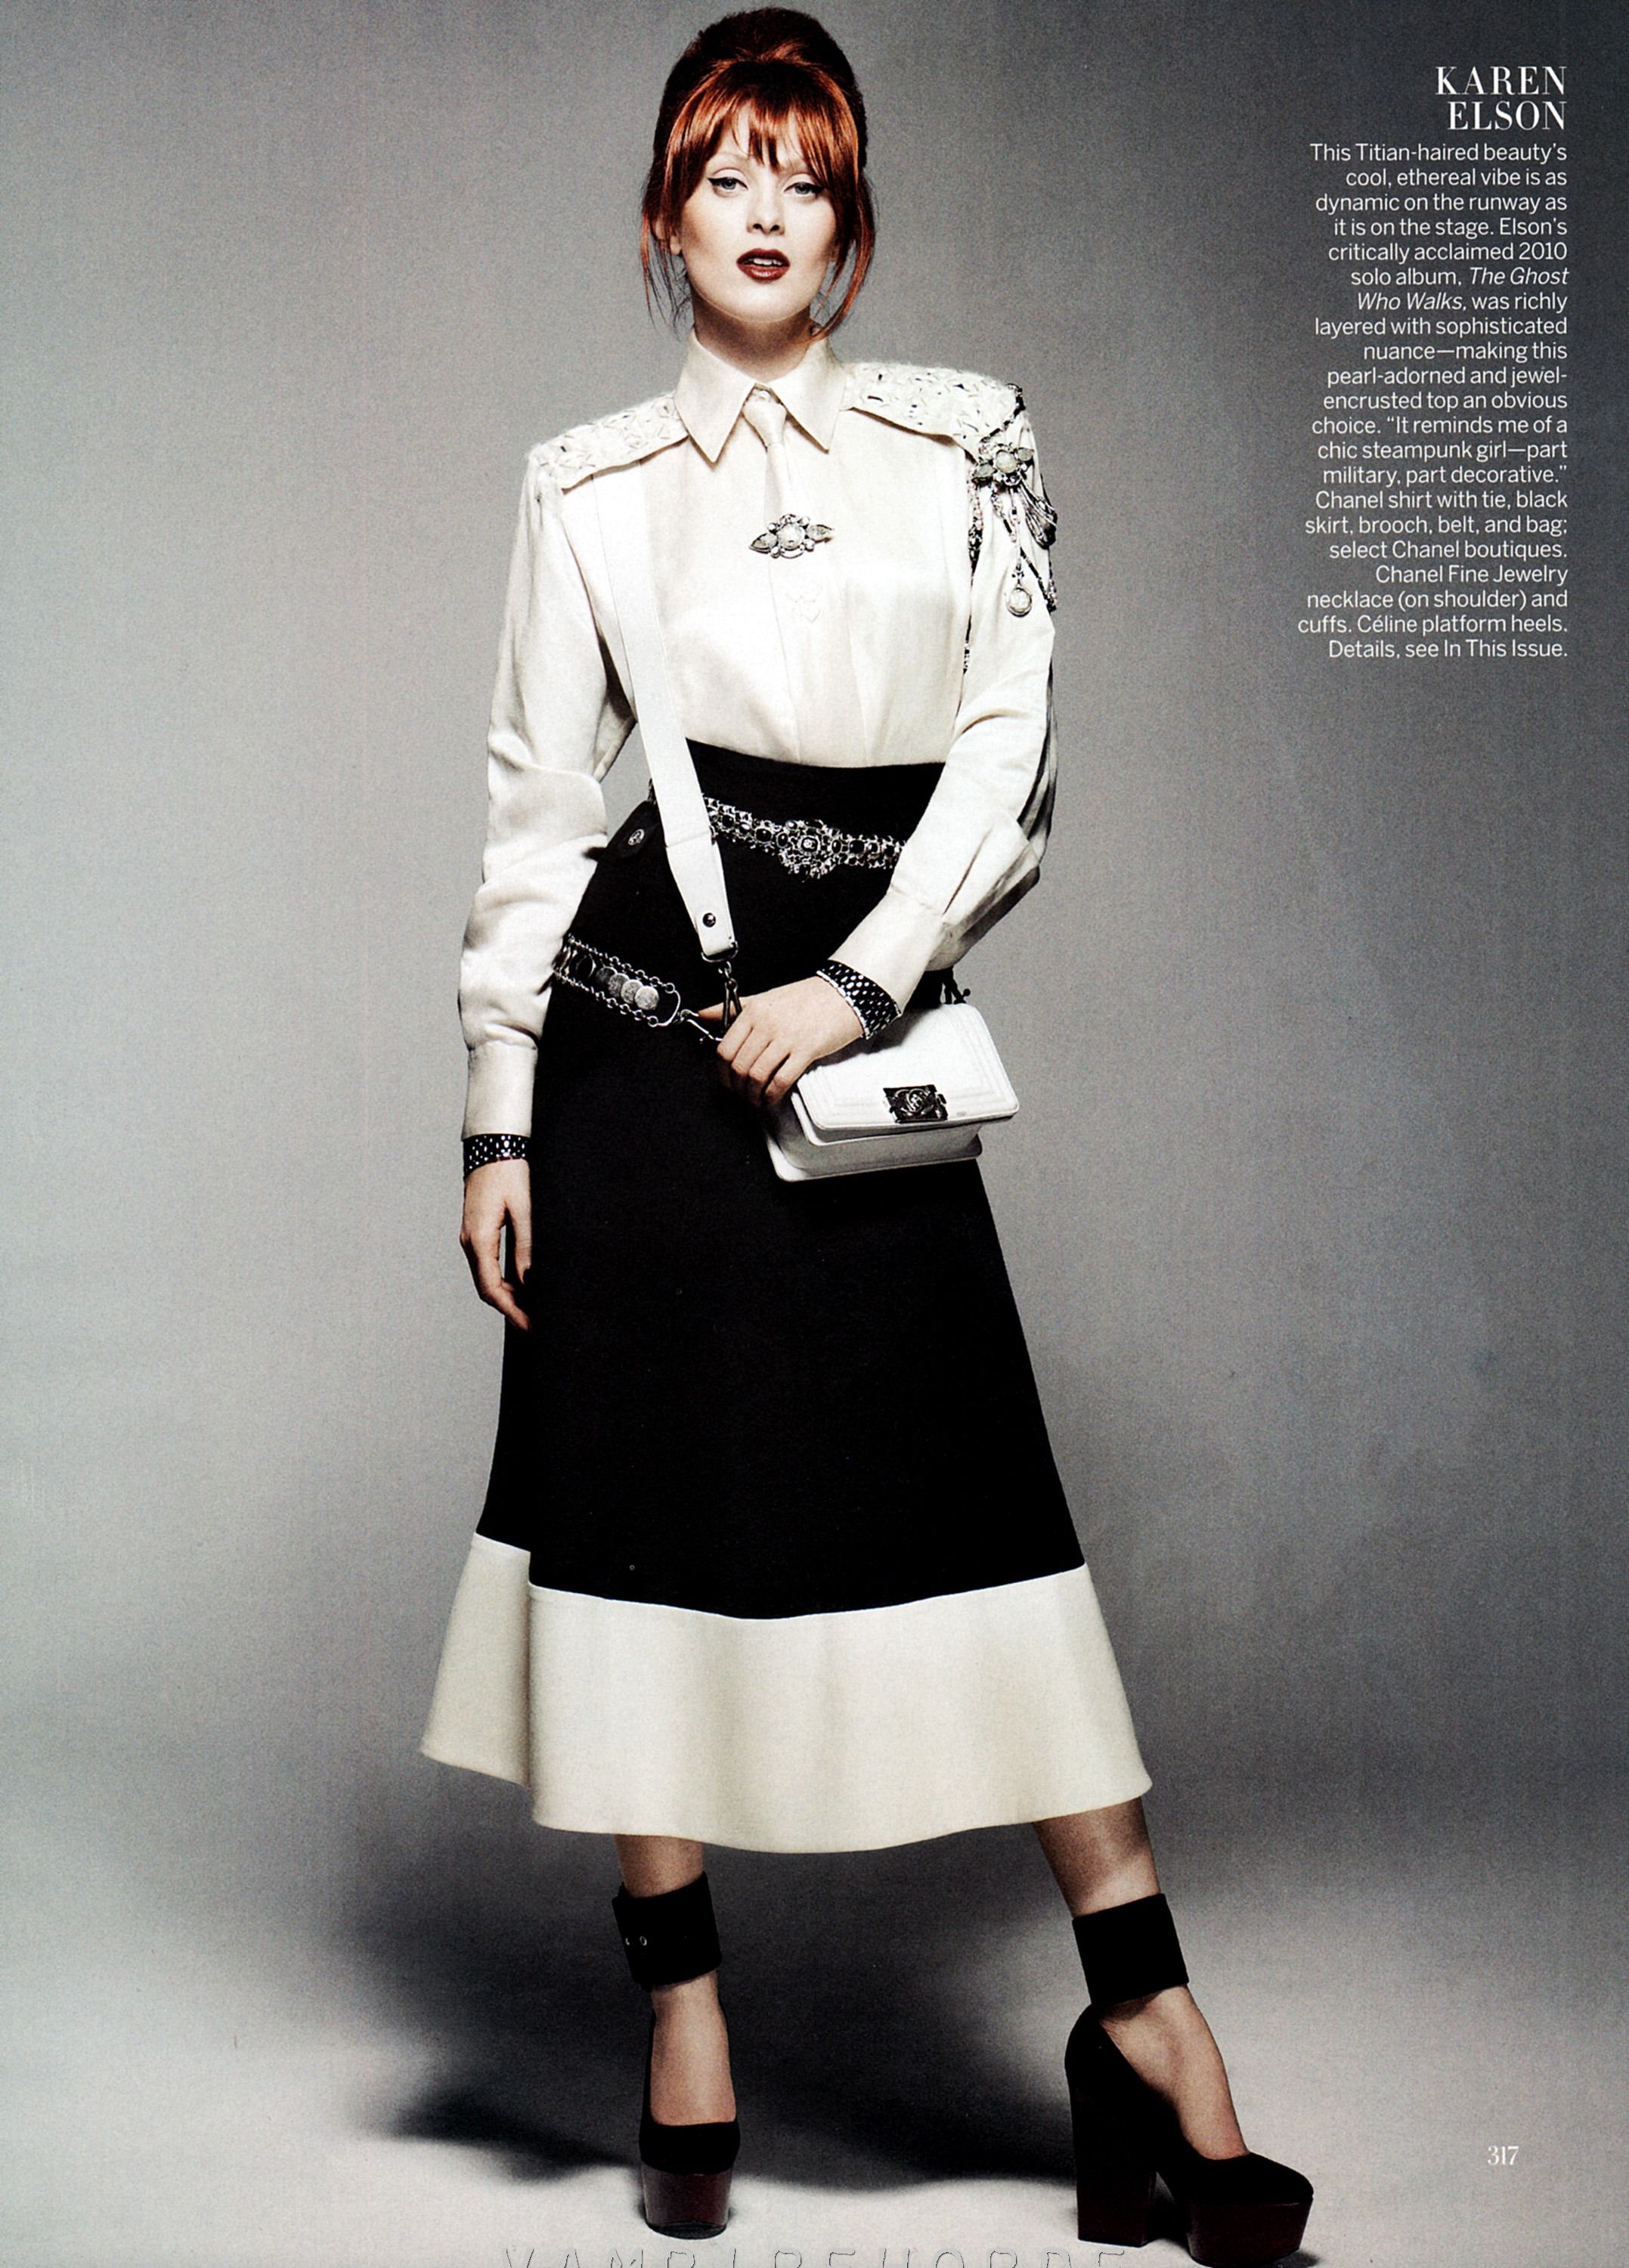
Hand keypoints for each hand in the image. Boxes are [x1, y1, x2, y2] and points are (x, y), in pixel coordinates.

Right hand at [459, 1158, 532, 1328]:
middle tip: (534, 1324)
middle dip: (510, 1309)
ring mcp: (471, 1237)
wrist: (492, 1145)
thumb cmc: (509, 1172)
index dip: (511, 1311)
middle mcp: (470, 1241)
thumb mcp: (524, 1209)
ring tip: (531, 1309)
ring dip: (506, 1296)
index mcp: (479, 1238)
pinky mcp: (477, 1231)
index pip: (492, 1288)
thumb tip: (531, 1280)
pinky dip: (503, 1280)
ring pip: (486, 1277)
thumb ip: (526, 1246)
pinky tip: (521, 1285)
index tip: (529, 1325)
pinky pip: (487, 1264)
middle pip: (486, 1288)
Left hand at [699, 974, 863, 1105]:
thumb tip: (703, 1013)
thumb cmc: (806, 997)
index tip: (726, 1080)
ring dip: (753, 1094)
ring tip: (756, 1098)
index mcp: (753, 1011)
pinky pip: (780, 1080)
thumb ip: (733, 1008)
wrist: (843, 993)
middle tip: (741, 1093)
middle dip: (736, 1087)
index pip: (725, 1048)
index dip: (721, 1072)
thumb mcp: (765, 997)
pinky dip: (772, 1094)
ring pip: (756, 1075)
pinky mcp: (806, 1050)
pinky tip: (772, 1096)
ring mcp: (786, 1037)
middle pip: (738, 1066)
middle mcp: (766, 1024)